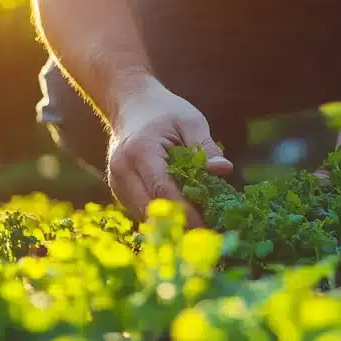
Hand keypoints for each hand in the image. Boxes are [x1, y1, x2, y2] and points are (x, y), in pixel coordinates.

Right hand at [106, 76, 232, 226]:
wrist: (131, 104)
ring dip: (170, 223)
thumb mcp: (190, 121)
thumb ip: (206, 147)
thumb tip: (224, 170)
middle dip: (179, 225)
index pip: (163, 191)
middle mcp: (122, 169)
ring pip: (144, 214)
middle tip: (207, 236)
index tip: (207, 228)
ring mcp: (116, 181)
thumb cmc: (165, 111)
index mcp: (140, 151)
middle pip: (151, 208)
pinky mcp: (118, 189)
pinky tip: (183, 216)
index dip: (185, 213)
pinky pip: (141, 209)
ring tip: (199, 228)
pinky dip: (161, 215)